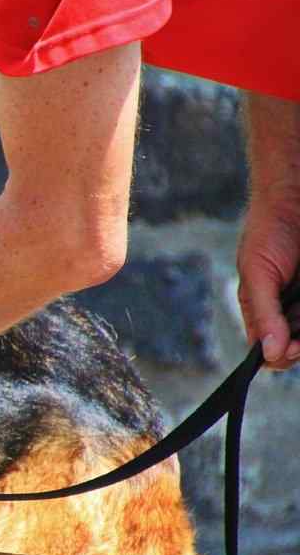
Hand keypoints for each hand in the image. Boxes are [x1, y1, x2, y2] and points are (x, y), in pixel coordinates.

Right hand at [236, 198, 299, 368]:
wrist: (295, 200)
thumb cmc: (269, 233)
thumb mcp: (258, 275)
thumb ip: (263, 314)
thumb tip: (268, 353)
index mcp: (259, 312)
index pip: (267, 350)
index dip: (280, 354)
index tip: (292, 346)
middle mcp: (283, 311)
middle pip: (293, 346)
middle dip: (299, 343)